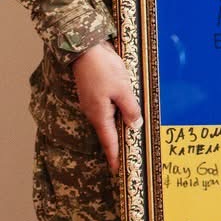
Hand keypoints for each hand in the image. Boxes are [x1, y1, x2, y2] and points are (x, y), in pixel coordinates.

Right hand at [71, 42, 140, 170]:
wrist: (85, 49)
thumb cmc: (103, 68)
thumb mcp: (123, 89)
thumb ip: (130, 109)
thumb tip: (134, 126)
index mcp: (100, 114)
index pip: (109, 141)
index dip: (114, 156)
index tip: (116, 171)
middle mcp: (94, 111)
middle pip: (108, 132)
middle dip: (117, 145)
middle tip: (125, 158)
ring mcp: (92, 102)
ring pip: (108, 119)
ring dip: (117, 128)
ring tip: (128, 138)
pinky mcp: (94, 93)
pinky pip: (107, 108)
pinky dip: (115, 113)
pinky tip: (123, 113)